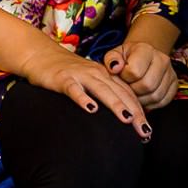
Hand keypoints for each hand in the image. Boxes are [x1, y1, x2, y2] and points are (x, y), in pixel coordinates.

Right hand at [23, 44, 151, 140]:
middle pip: (120, 93)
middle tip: (144, 132)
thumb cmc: (67, 73)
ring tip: (127, 120)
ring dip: (116, 104)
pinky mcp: (62, 79)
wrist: (40, 54)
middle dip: (135, 113)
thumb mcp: (90, 81)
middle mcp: (96, 74)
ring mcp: (80, 75)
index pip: (128, 94)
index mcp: (106, 76)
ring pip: (101, 90)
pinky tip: (90, 109)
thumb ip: (105, 94)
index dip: (140, 112)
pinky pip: (74, 89)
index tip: (147, 132)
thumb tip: (123, 119)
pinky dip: (82, 98)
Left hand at [103, 39, 178, 110]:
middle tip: (127, 87)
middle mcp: (162, 60)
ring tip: (133, 93)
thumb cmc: (128, 57)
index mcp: (146, 49)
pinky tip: (142, 98)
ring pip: (156, 96)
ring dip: (141, 100)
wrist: (144, 56)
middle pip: (147, 86)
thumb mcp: (115, 54)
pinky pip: (163, 102)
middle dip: (133, 91)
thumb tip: (114, 68)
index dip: (124, 78)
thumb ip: (111, 59)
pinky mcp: (175, 86)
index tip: (121, 75)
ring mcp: (171, 73)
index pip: (135, 71)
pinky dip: (150, 104)